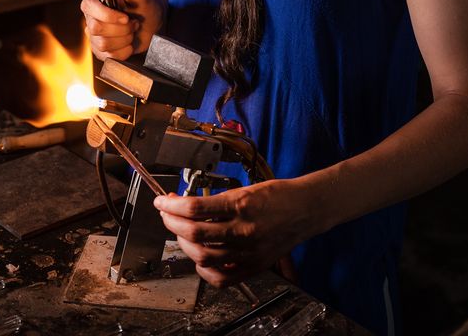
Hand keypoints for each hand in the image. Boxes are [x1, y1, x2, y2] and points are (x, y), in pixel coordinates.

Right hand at [80, 0, 164, 60]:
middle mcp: (91, 19)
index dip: (107, 15)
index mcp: (95, 1)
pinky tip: (130, 43)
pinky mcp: (101, 51)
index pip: (90, 7)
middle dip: (121, 28)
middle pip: (96, 28)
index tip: (126, 17)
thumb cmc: (145, 7)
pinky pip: (109, 56)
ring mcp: (94, 37)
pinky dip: (125, 51)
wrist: (152, 25)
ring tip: (133, 31)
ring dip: (125, 39)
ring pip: (103, 44)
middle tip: (134, 23)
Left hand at [153, 179, 312, 285]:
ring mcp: (248, 252)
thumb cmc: (278, 196)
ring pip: (203, 255)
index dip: (171, 205)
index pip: (194, 208)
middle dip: (171, 222)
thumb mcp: (245, 189)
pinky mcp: (253, 266)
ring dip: (183, 243)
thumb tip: (187, 205)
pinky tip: (199, 257)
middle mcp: (244, 230)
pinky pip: (220, 277)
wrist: (306, 209)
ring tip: (180, 232)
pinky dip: (203, 270)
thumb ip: (216, 201)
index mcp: (241, 206)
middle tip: (167, 214)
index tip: (162, 201)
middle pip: (194, 232)